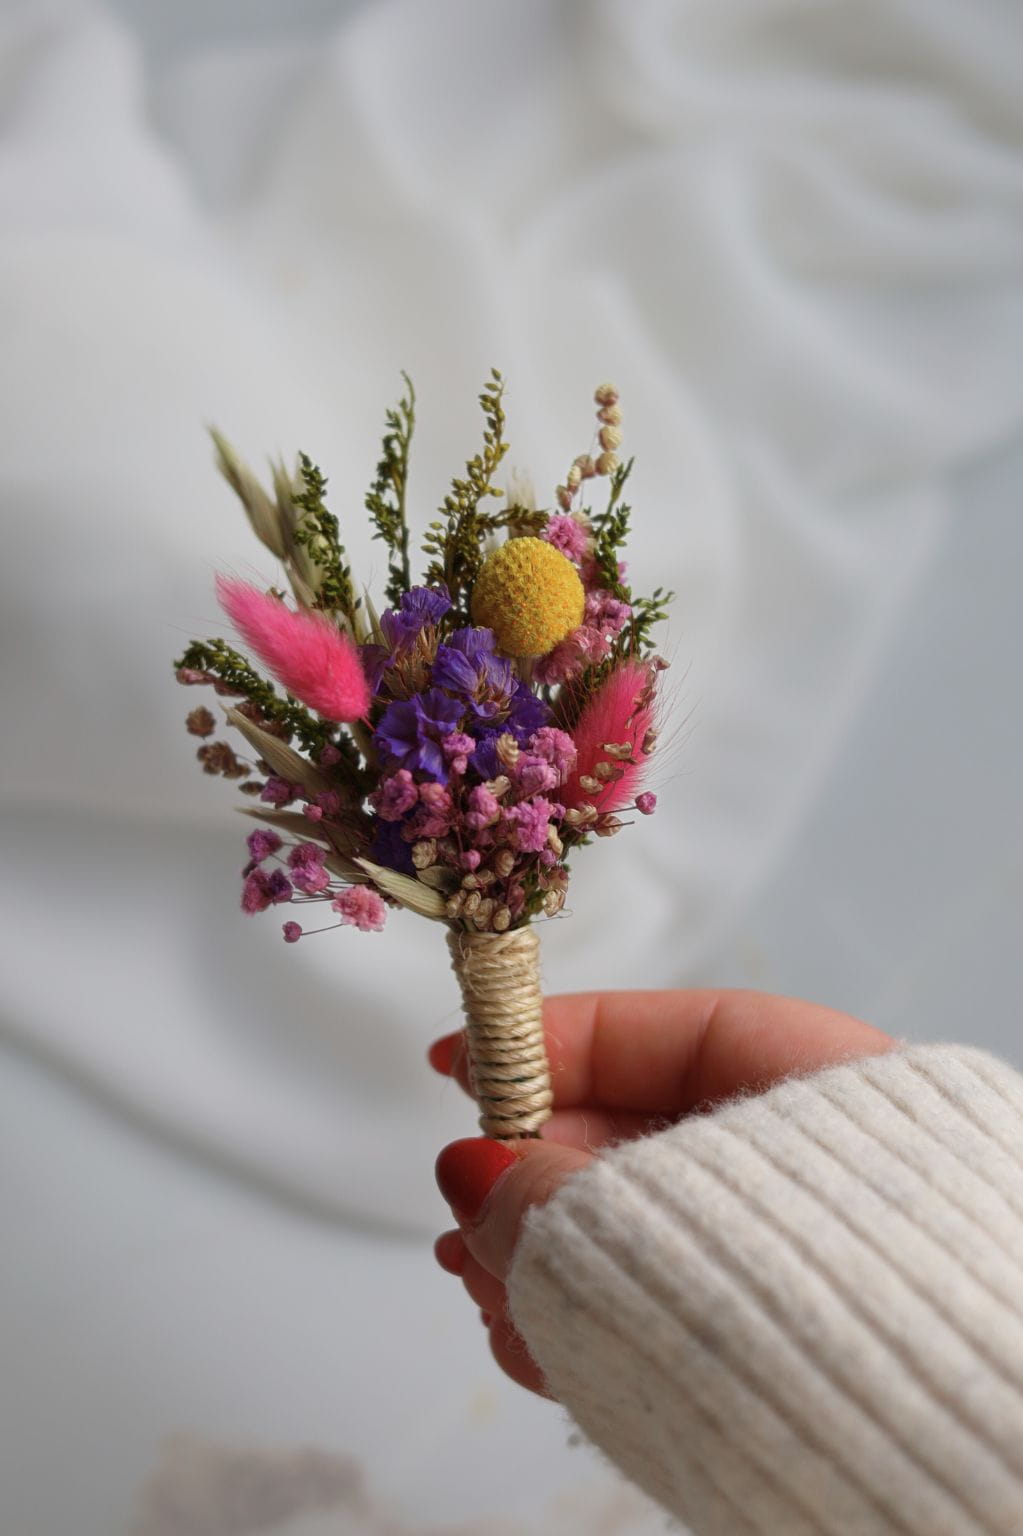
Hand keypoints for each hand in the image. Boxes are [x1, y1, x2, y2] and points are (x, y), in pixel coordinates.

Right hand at [431, 988, 892, 1395]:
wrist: (949, 1462)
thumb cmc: (847, 1309)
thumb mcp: (666, 1220)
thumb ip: (551, 1191)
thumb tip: (469, 1172)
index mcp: (823, 1087)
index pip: (669, 1034)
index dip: (554, 1040)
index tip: (463, 1060)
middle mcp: (811, 1167)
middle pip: (641, 1136)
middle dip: (533, 1171)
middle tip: (464, 1201)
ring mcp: (790, 1255)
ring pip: (641, 1231)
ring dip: (544, 1252)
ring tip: (481, 1281)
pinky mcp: (771, 1339)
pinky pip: (662, 1306)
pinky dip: (587, 1315)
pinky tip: (526, 1338)